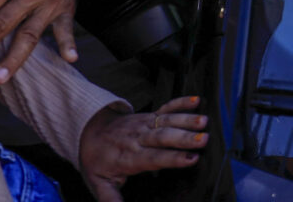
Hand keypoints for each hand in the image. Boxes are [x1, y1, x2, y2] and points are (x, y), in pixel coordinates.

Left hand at [80, 97, 208, 201]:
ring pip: (167, 121)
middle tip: (204, 139)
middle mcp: (138, 138)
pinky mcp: (150, 115)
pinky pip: (167, 107)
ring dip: (186, 119)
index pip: (153, 158)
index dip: (172, 158)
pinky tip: (196, 100)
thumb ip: (110, 199)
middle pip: (164, 137)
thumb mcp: (99, 183)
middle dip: (184, 137)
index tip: (191, 159)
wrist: (89, 132)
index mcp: (129, 157)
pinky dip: (181, 102)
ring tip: (204, 121)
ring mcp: (145, 124)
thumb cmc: (97, 160)